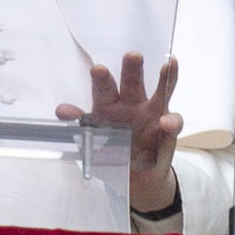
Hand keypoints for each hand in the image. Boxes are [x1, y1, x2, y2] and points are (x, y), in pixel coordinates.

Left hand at [56, 52, 182, 212]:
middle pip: (132, 81)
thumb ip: (80, 123)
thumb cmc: (111, 151)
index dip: (101, 78)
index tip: (98, 70)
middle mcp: (132, 103)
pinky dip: (171, 121)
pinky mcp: (168, 130)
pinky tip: (167, 123)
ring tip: (168, 65)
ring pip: (160, 92)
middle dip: (132, 68)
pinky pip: (173, 122)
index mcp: (109, 105)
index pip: (104, 88)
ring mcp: (153, 114)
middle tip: (133, 56)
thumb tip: (61, 110)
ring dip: (164, 78)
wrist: (134, 178)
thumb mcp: (93, 140)